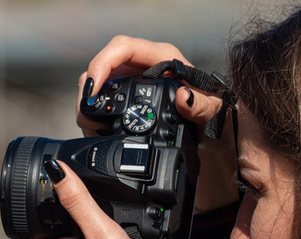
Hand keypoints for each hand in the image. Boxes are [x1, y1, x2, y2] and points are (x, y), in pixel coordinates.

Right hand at [77, 35, 238, 210]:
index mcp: (162, 57)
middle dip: (91, 87)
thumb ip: (200, 105)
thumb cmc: (214, 110)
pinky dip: (98, 112)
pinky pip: (106, 98)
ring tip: (90, 123)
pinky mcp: (129, 95)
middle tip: (86, 111)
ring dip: (91, 101)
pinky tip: (98, 128)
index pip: (123, 47)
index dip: (103, 63)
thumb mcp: (211, 110)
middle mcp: (144, 64)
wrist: (214, 123)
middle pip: (105, 64)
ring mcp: (135, 79)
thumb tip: (183, 98)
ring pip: (101, 82)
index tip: (94, 88)